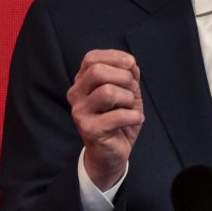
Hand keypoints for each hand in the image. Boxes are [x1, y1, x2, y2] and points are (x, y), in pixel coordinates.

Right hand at [67, 49, 143, 190]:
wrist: (111, 153)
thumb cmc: (118, 119)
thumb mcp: (126, 92)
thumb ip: (127, 75)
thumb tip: (130, 63)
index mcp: (82, 81)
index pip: (91, 58)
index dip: (114, 57)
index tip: (131, 64)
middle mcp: (76, 94)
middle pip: (97, 71)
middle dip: (123, 78)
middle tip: (132, 91)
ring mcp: (80, 112)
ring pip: (107, 92)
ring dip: (128, 99)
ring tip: (131, 108)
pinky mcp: (89, 130)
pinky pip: (118, 116)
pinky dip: (134, 116)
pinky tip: (135, 120)